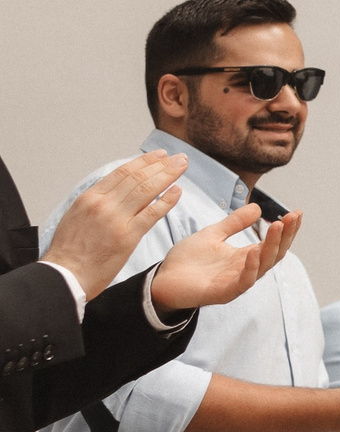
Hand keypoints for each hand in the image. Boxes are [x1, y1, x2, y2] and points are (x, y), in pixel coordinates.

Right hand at [44, 152, 187, 296]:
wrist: (64, 276)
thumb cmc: (69, 251)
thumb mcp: (76, 216)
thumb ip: (96, 203)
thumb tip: (115, 192)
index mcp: (89, 198)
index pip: (122, 172)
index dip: (143, 162)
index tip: (159, 155)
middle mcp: (103, 204)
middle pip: (137, 177)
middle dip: (161, 165)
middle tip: (179, 157)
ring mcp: (116, 219)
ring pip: (147, 190)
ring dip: (168, 175)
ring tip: (183, 166)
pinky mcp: (128, 237)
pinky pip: (152, 213)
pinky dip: (167, 200)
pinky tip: (178, 190)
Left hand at [151, 206, 302, 313]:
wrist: (161, 280)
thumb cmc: (186, 261)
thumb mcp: (212, 235)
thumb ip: (234, 223)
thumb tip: (258, 207)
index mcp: (245, 257)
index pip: (273, 243)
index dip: (286, 229)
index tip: (296, 212)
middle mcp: (245, 270)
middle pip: (274, 254)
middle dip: (285, 236)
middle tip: (291, 217)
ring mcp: (236, 282)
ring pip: (263, 266)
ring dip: (272, 247)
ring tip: (277, 226)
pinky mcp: (223, 293)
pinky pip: (243, 282)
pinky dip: (251, 268)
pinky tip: (254, 252)